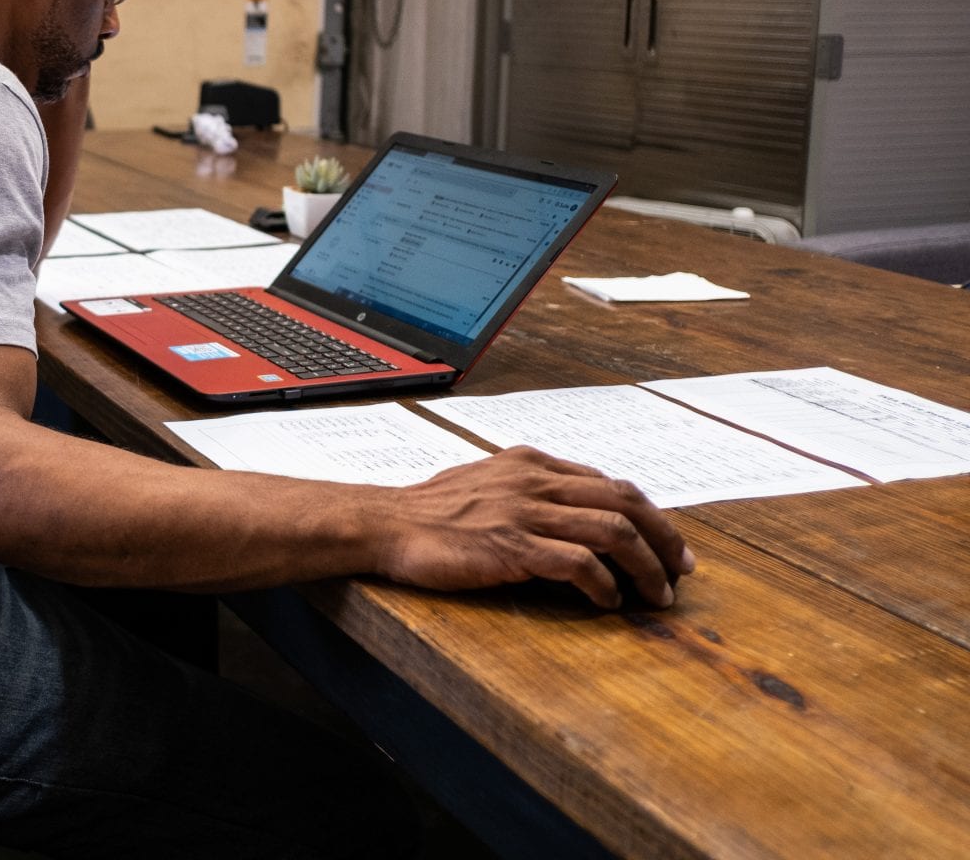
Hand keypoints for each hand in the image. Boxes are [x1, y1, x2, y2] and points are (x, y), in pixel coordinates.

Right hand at [372, 446, 694, 609]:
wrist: (384, 524)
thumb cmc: (430, 510)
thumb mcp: (486, 482)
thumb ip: (528, 488)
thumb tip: (570, 511)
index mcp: (531, 462)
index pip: (609, 483)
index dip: (649, 515)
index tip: (668, 546)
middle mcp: (534, 480)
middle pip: (625, 501)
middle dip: (665, 539)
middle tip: (682, 572)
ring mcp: (524, 512)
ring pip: (613, 531)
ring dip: (646, 567)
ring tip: (657, 596)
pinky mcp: (512, 547)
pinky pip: (578, 564)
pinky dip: (604, 586)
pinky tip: (607, 602)